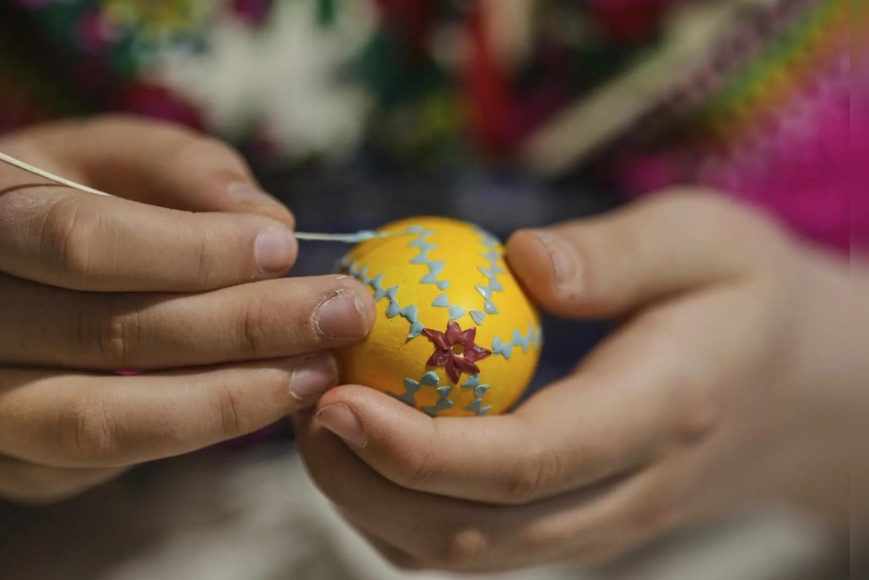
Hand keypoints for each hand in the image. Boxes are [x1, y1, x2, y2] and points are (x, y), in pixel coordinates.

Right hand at [0, 116, 374, 501]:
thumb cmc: (43, 206)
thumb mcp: (96, 155)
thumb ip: (178, 167)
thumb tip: (268, 221)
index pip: (79, 240)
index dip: (192, 251)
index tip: (285, 250)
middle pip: (103, 332)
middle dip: (241, 326)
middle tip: (339, 315)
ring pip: (105, 418)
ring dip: (229, 399)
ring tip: (317, 372)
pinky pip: (105, 459)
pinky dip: (195, 431)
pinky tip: (264, 398)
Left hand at [297, 191, 850, 571]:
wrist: (798, 390)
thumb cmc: (742, 295)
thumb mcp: (704, 239)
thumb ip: (618, 254)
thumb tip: (517, 261)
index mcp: (661, 418)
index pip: (526, 462)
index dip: (417, 447)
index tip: (334, 397)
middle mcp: (624, 496)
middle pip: (474, 531)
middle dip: (364, 481)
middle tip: (299, 396)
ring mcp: (594, 526)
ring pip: (461, 555)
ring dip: (368, 500)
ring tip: (314, 414)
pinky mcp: (568, 528)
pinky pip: (468, 545)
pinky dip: (394, 508)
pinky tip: (359, 440)